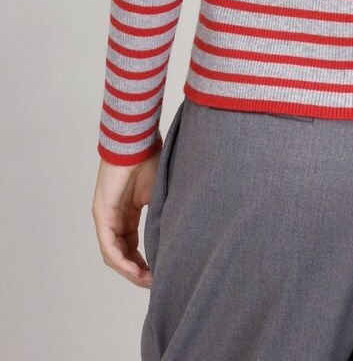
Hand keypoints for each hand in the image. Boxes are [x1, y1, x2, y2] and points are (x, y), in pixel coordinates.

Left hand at [92, 153, 160, 286]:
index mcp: (129, 213)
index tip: (159, 273)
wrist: (138, 142)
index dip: (144, 262)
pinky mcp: (101, 213)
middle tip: (153, 282)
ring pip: (113, 254)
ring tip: (146, 280)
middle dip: (137, 271)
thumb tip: (178, 239)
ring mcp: (106, 217)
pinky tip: (133, 269)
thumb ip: (163, 216)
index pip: (132, 246)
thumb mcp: (161, 195)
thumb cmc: (151, 161)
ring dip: (129, 270)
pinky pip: (108, 245)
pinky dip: (120, 260)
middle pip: (122, 254)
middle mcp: (115, 218)